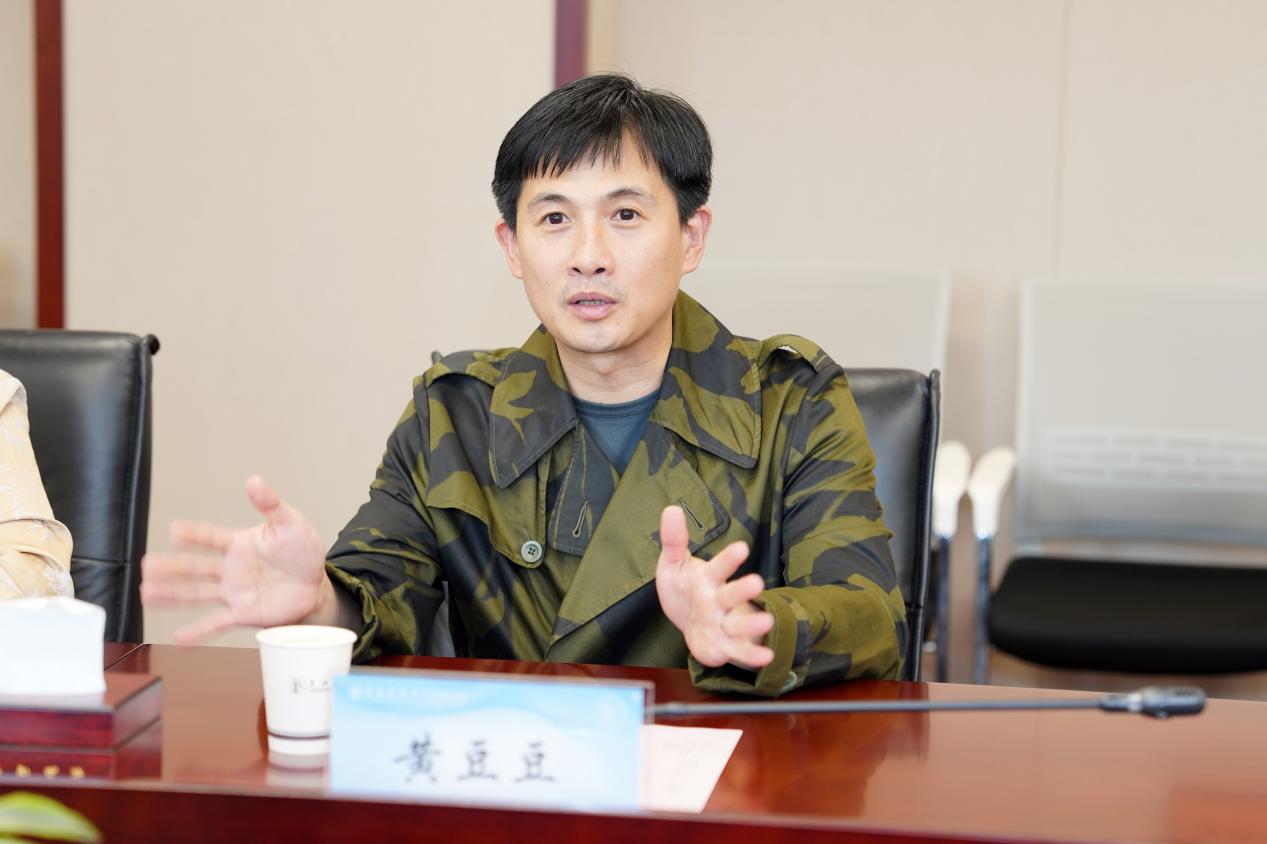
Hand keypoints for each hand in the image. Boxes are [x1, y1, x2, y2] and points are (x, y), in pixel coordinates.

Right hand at [140, 475, 328, 643]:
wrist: (315, 586)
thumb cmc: (302, 553)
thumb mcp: (291, 524)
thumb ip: (271, 505)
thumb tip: (254, 481)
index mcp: (239, 544)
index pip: (211, 537)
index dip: (194, 534)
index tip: (175, 530)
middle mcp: (230, 569)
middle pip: (195, 568)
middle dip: (170, 567)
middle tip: (146, 565)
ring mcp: (234, 592)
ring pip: (197, 593)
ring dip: (172, 595)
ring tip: (146, 594)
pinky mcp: (242, 613)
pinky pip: (216, 623)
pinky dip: (198, 632)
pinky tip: (179, 638)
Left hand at [655, 505, 774, 670]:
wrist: (689, 623)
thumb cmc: (685, 589)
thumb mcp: (673, 565)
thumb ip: (674, 541)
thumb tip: (670, 509)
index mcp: (708, 578)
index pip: (719, 566)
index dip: (729, 558)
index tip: (742, 547)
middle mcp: (720, 600)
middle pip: (732, 594)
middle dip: (743, 589)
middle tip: (756, 582)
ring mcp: (725, 623)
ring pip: (740, 623)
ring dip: (752, 623)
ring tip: (766, 622)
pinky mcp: (724, 646)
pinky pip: (739, 651)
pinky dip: (751, 656)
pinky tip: (766, 658)